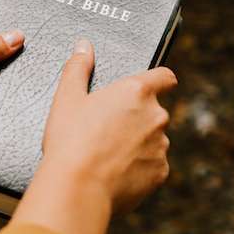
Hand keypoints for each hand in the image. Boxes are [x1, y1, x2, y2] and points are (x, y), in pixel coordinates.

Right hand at [12, 39, 175, 233]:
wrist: (77, 188)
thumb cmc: (70, 140)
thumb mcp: (67, 98)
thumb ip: (78, 68)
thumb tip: (84, 45)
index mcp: (136, 92)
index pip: (165, 77)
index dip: (159, 80)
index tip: (149, 87)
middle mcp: (156, 116)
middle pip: (154, 111)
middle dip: (137, 118)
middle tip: (107, 130)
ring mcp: (161, 146)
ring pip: (154, 140)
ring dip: (138, 143)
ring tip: (107, 155)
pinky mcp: (160, 173)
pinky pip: (152, 166)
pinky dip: (139, 168)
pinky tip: (115, 174)